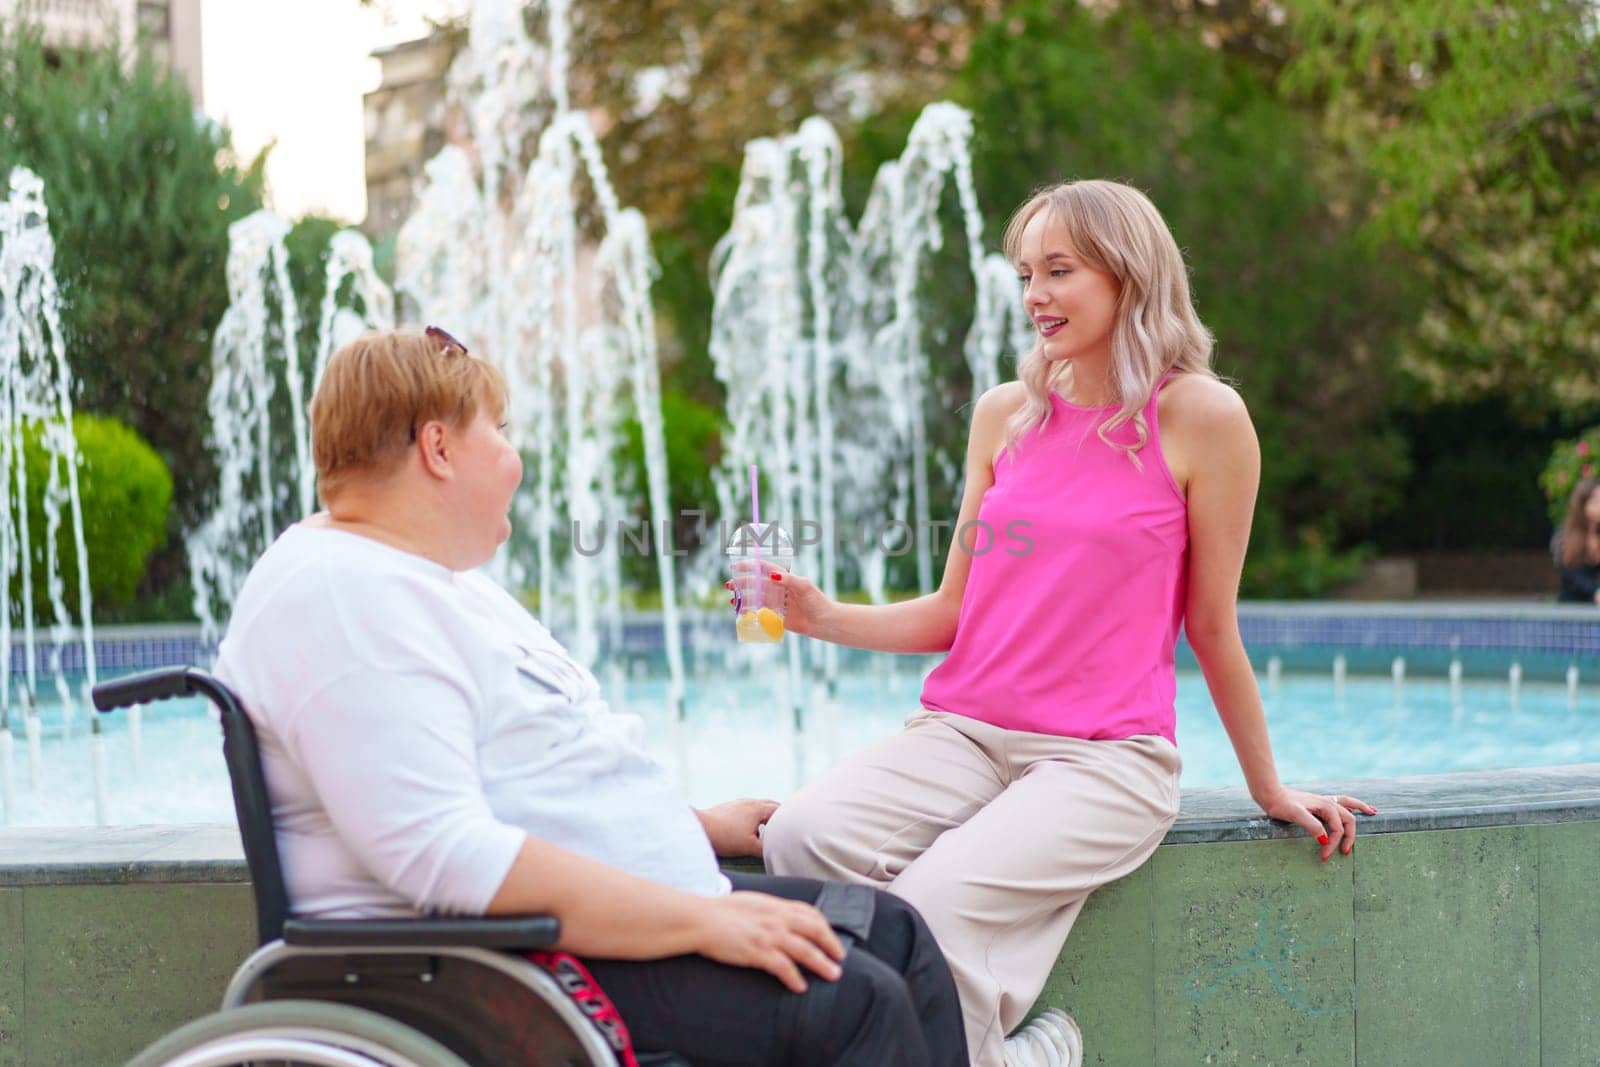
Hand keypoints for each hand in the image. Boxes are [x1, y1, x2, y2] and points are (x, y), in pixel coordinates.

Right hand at [693, 892, 845, 992]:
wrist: (700, 919)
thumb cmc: (719, 912)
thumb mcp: (750, 903)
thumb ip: (767, 910)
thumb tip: (776, 916)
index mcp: (774, 905)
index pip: (809, 912)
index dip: (823, 925)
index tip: (830, 936)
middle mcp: (776, 918)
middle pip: (814, 929)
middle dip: (831, 944)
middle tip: (840, 958)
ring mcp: (769, 935)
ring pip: (805, 950)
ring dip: (822, 963)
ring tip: (833, 975)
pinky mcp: (758, 952)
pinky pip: (784, 967)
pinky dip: (795, 978)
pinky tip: (800, 987)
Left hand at [696, 798, 778, 857]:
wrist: (699, 827)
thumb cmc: (725, 837)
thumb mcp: (749, 847)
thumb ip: (765, 849)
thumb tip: (776, 853)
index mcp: (757, 809)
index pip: (779, 810)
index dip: (786, 820)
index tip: (790, 830)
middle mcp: (749, 802)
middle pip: (770, 805)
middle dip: (777, 816)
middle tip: (781, 828)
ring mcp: (738, 803)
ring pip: (757, 806)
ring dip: (764, 816)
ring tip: (765, 830)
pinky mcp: (728, 807)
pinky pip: (746, 809)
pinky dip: (752, 817)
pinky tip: (746, 829)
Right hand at [725, 562, 830, 637]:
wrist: (823, 622)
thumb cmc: (816, 601)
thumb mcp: (804, 586)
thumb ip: (788, 579)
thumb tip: (771, 574)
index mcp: (784, 578)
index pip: (763, 569)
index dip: (749, 566)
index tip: (735, 566)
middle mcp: (778, 589)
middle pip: (756, 583)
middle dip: (741, 583)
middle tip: (729, 585)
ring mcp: (776, 602)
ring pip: (755, 598)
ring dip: (742, 598)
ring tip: (731, 600)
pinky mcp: (776, 616)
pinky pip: (759, 612)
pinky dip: (749, 611)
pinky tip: (740, 612)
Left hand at [1258, 787, 1377, 862]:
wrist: (1270, 794)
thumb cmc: (1281, 805)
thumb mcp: (1295, 815)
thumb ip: (1312, 825)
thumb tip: (1325, 839)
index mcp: (1326, 806)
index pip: (1337, 830)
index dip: (1333, 844)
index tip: (1324, 857)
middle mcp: (1328, 802)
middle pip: (1348, 820)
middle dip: (1348, 837)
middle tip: (1344, 853)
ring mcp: (1324, 801)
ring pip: (1349, 806)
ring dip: (1361, 809)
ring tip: (1373, 812)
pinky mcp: (1319, 802)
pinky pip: (1341, 802)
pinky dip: (1351, 804)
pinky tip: (1355, 807)